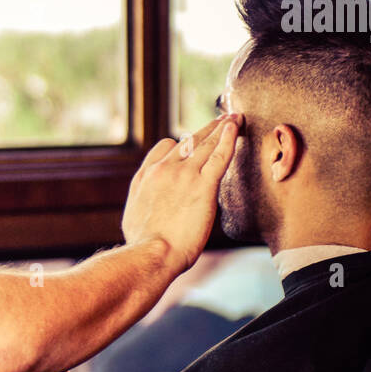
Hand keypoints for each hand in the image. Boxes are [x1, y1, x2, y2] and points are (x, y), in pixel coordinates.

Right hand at [121, 113, 240, 273]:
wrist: (151, 253)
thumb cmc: (143, 244)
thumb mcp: (133, 215)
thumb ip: (145, 201)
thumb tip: (151, 205)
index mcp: (146, 176)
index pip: (166, 147)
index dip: (182, 143)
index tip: (193, 142)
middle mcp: (164, 169)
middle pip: (188, 141)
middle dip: (207, 129)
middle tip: (221, 119)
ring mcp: (184, 174)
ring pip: (205, 144)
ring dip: (222, 128)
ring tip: (234, 118)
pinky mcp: (203, 185)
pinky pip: (219, 155)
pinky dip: (229, 138)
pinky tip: (236, 128)